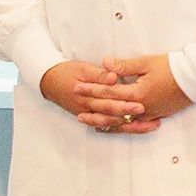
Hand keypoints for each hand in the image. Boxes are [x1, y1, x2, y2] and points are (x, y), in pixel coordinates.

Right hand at [40, 60, 157, 134]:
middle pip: (112, 116)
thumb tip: (114, 78)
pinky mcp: (89, 116)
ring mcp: (89, 115)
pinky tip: (132, 127)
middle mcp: (88, 109)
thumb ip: (99, 74)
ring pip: (111, 124)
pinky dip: (119, 127)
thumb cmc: (66, 72)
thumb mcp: (82, 68)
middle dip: (130, 116)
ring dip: (129, 126)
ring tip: (147, 126)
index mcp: (87, 96)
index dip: (124, 104)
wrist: (48, 81)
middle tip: (148, 115)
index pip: (108, 103)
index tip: (140, 104)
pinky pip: (106, 125)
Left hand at [72, 55, 190, 129]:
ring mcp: (148, 114)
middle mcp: (141, 107)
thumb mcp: (146, 63)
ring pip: (121, 122)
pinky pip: (134, 126)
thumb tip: (104, 63)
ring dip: (103, 121)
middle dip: (92, 106)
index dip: (91, 89)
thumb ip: (124, 66)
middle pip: (112, 109)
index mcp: (137, 93)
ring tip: (88, 121)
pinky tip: (112, 127)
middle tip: (76, 105)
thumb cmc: (172, 68)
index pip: (109, 91)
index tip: (77, 87)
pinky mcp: (155, 116)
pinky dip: (121, 127)